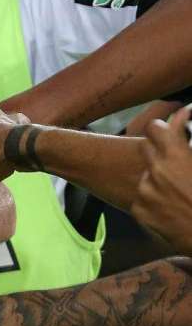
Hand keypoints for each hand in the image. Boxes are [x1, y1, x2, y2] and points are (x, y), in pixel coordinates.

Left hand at [132, 106, 191, 254]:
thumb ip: (188, 143)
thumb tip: (184, 114)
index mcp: (177, 157)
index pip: (155, 127)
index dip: (162, 128)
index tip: (168, 131)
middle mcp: (157, 170)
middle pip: (145, 147)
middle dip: (157, 150)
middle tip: (172, 160)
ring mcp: (146, 191)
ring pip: (145, 175)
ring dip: (157, 179)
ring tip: (178, 193)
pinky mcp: (139, 210)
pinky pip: (141, 198)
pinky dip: (152, 201)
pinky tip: (170, 209)